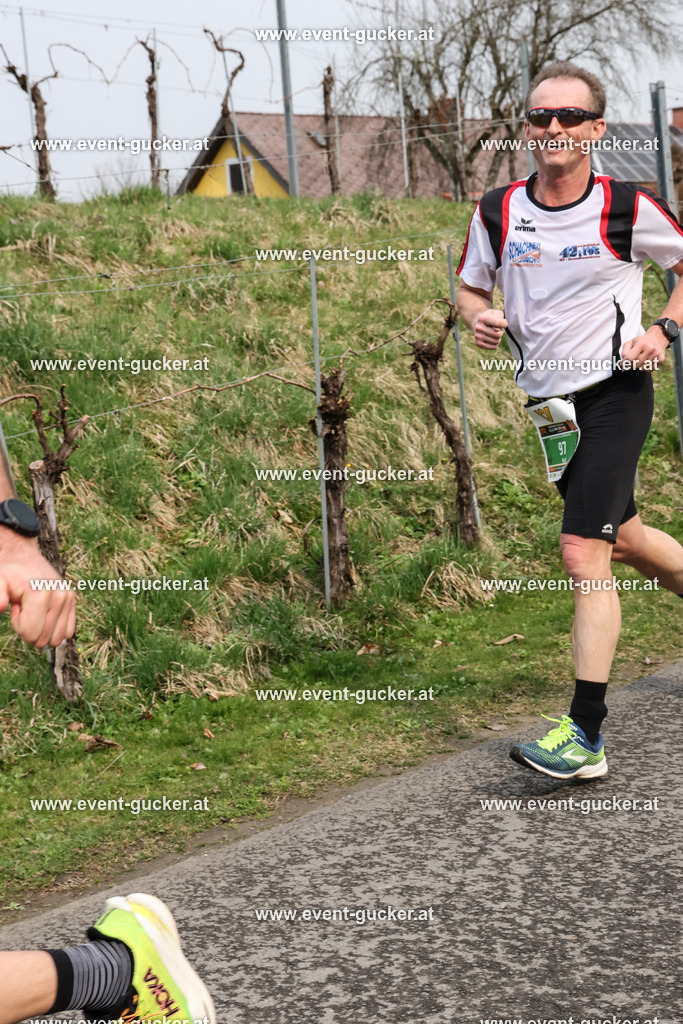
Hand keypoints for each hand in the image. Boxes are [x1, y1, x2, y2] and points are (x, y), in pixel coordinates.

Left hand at [0, 533, 75, 647]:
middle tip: (25, 608)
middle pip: (43, 639)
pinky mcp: (72, 600)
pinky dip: (55, 628)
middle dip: (30, 628)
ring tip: (35, 610)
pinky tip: (45, 612)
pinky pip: (68, 632)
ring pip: (56, 639)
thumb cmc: (11, 573)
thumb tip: (1, 606)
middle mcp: (59, 597)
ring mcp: (68, 599)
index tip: (17, 608)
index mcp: (41, 595)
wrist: (25, 558)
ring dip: (43, 629)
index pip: (31, 634)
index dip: (19, 626)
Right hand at [473, 308, 507, 349]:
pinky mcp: (478, 344)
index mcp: (483, 318)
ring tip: (494, 333)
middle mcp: (478, 327)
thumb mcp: (496, 313)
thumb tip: (496, 330)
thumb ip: (499, 318)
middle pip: (498, 334)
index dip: (504, 324)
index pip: (497, 323)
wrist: (478, 323)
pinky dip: (496, 343)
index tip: (503, 323)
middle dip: (501, 331)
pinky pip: (494, 347)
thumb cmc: (491, 317)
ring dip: (498, 338)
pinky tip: (492, 339)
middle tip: (497, 329)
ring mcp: (477, 336)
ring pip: (497, 341)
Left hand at [621, 326, 667, 370]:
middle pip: (636, 364)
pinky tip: (646, 362)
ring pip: (643, 368)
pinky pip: (650, 370)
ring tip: (641, 360)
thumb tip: (623, 362)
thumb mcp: (631, 342)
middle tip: (633, 360)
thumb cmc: (642, 341)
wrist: (658, 337)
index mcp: (641, 344)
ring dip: (639, 366)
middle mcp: (650, 349)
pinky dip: (646, 368)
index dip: (624, 362)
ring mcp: (656, 354)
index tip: (622, 363)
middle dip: (632, 364)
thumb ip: (625, 351)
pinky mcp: (661, 359)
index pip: (630, 358)